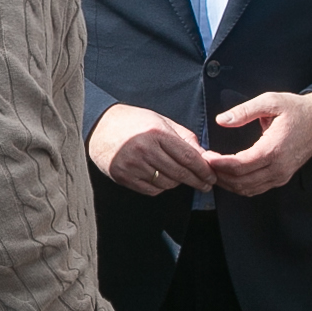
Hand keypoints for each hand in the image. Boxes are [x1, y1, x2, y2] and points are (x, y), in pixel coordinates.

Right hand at [88, 104, 213, 195]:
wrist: (99, 125)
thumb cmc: (133, 121)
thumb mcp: (160, 121)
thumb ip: (183, 137)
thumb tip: (204, 156)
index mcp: (156, 133)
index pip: (188, 157)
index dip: (203, 170)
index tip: (212, 177)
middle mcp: (144, 150)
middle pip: (180, 173)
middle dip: (197, 181)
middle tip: (206, 185)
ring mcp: (132, 165)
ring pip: (167, 183)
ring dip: (176, 182)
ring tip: (177, 176)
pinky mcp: (123, 176)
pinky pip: (151, 190)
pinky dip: (160, 187)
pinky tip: (160, 178)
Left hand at [206, 92, 311, 196]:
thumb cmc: (296, 109)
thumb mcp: (271, 101)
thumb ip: (245, 111)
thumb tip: (221, 120)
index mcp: (273, 149)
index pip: (239, 165)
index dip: (219, 164)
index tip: (205, 156)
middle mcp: (278, 167)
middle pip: (241, 181)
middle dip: (219, 175)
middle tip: (204, 163)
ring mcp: (281, 175)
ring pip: (247, 189)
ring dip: (227, 183)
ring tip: (213, 170)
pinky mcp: (281, 178)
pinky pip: (256, 189)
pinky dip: (239, 186)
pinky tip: (228, 176)